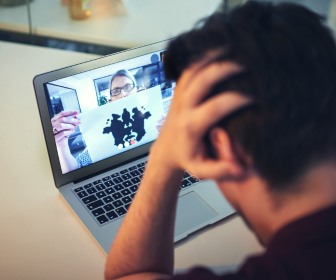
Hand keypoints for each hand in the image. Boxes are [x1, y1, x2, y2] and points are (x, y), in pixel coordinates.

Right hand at [51, 110, 79, 146]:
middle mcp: (52, 125)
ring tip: (74, 127)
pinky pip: (63, 133)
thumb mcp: (67, 127)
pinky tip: (72, 132)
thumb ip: (71, 121)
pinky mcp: (55, 138)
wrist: (62, 147)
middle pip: (62, 119)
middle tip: (78, 121)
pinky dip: (69, 132)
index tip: (77, 112)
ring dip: (70, 126)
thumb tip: (77, 116)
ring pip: (61, 125)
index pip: (62, 114)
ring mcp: (52, 132)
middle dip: (72, 120)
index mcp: (54, 120)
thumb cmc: (64, 136)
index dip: (70, 112)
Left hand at [150, 61, 251, 179]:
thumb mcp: (202, 171)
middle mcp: (183, 107)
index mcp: (191, 126)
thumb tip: (242, 169)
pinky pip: (188, 70)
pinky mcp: (178, 92)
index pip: (215, 107)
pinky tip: (216, 51)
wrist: (166, 150)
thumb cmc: (185, 158)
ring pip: (193, 70)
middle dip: (225, 68)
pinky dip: (202, 58)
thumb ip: (221, 170)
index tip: (255, 96)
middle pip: (202, 80)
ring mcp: (179, 97)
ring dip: (212, 57)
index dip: (236, 99)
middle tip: (247, 64)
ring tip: (233, 47)